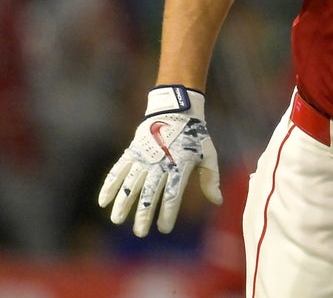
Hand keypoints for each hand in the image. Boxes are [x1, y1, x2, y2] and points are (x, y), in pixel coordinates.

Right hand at [98, 86, 221, 236]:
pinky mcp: (132, 152)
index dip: (167, 213)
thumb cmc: (195, 136)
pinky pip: (117, 170)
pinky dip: (109, 185)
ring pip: (130, 184)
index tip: (164, 228)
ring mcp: (143, 158)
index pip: (172, 195)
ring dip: (123, 203)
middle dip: (143, 215)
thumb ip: (211, 179)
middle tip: (140, 233)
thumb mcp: (208, 154)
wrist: (177, 111)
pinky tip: (103, 201)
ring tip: (116, 220)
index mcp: (179, 166)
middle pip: (148, 194)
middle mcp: (159, 165)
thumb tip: (218, 201)